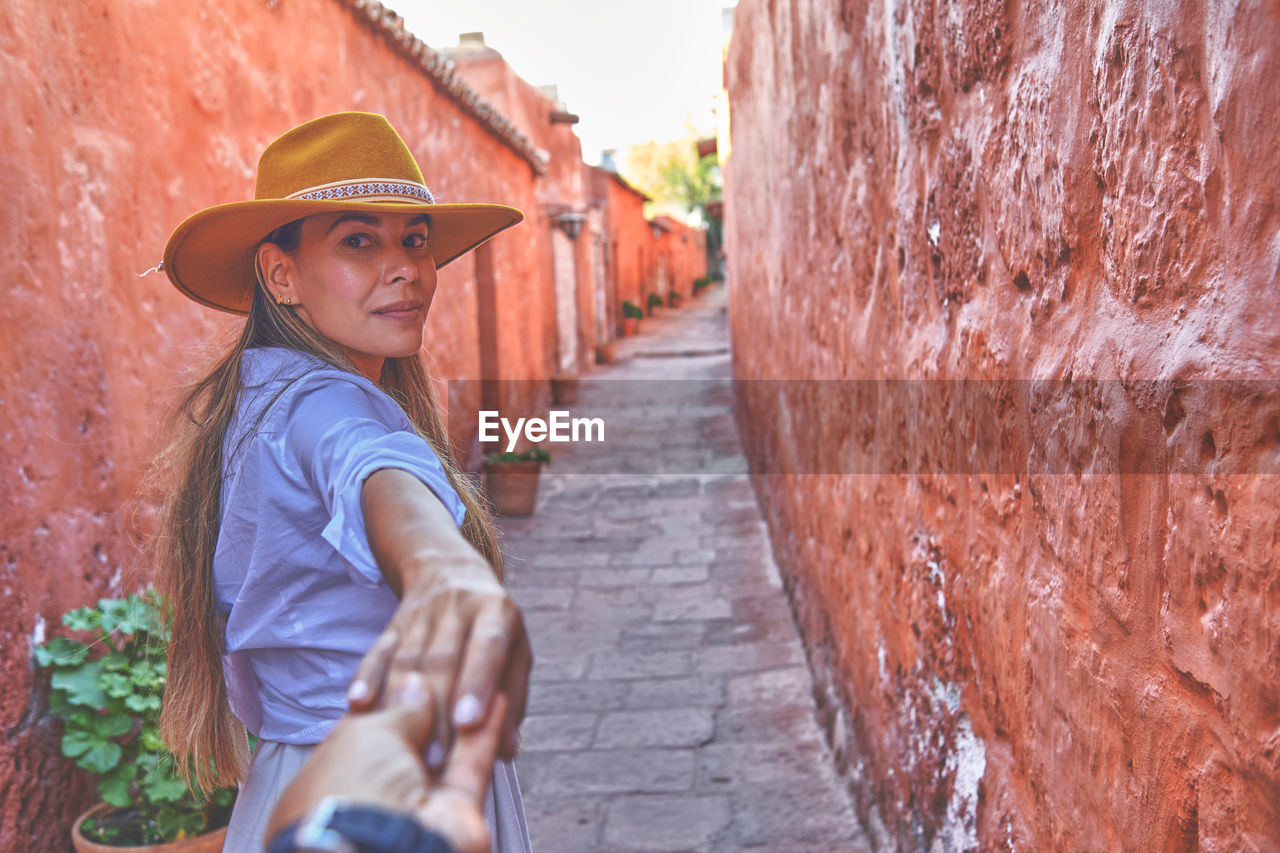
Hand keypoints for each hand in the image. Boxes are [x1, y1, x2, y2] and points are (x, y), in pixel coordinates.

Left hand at [267, 674, 507, 852]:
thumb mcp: (364, 733)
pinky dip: (486, 730)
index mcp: (334, 775)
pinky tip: (499, 696)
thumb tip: (415, 684)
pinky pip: (472, 763)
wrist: (378, 850)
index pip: (366, 726)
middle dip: (429, 703)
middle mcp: (375, 790)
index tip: (411, 668)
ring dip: (460, 712)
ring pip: (444, 749)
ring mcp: (417, 802)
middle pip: (409, 739)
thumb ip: (396, 708)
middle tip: (450, 663)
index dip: (388, 693)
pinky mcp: (457, 809)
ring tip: (480, 671)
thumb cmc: (350, 791)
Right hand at [349, 568, 532, 764]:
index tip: (469, 723)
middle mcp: (458, 607)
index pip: (487, 646)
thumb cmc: (492, 627)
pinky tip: (358, 706)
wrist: (449, 570)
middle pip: (443, 659)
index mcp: (497, 611)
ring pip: (409, 659)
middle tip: (435, 758)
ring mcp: (421, 613)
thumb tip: (507, 749)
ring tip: (402, 748)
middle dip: (437, 709)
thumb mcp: (515, 650)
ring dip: (402, 704)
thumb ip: (512, 697)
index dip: (477, 683)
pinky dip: (367, 678)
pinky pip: (378, 651)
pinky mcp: (392, 624)